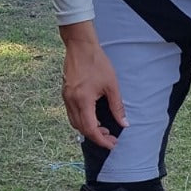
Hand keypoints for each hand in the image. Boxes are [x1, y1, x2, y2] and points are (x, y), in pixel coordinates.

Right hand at [59, 24, 125, 149]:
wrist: (80, 46)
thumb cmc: (97, 63)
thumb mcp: (112, 86)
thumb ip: (117, 107)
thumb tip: (124, 123)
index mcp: (83, 100)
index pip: (90, 128)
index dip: (101, 140)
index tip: (112, 144)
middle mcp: (71, 101)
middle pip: (81, 128)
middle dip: (96, 136)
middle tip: (110, 138)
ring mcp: (66, 97)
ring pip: (75, 122)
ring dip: (88, 129)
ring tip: (104, 128)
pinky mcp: (65, 93)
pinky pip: (72, 114)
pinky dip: (83, 120)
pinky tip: (94, 118)